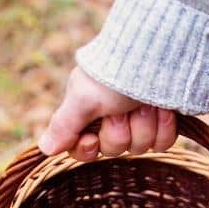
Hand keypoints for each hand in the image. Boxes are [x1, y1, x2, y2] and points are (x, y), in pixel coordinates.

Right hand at [38, 67, 177, 159]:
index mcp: (88, 114)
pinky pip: (162, 143)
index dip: (87, 149)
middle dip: (120, 129)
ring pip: (140, 147)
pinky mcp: (163, 124)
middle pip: (114, 150)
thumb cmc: (113, 74)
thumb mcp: (83, 98)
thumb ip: (64, 125)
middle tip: (122, 108)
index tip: (91, 139)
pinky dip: (163, 126)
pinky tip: (163, 109)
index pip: (83, 150)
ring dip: (143, 123)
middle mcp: (113, 121)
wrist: (155, 57)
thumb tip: (44, 148)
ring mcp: (140, 123)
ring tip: (144, 103)